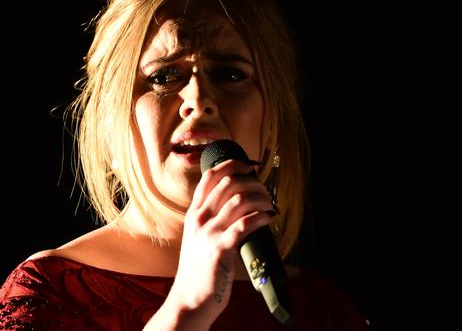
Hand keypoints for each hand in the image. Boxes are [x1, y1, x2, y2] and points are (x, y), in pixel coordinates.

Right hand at [161, 158, 276, 328]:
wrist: (190, 298)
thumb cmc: (200, 268)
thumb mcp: (198, 237)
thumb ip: (212, 219)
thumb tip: (239, 202)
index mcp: (194, 213)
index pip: (210, 177)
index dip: (232, 164)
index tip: (249, 165)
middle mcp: (199, 218)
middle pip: (228, 183)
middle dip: (252, 181)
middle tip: (265, 190)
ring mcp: (209, 233)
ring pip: (239, 200)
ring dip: (260, 198)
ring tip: (270, 205)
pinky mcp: (220, 248)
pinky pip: (245, 224)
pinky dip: (261, 217)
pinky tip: (268, 219)